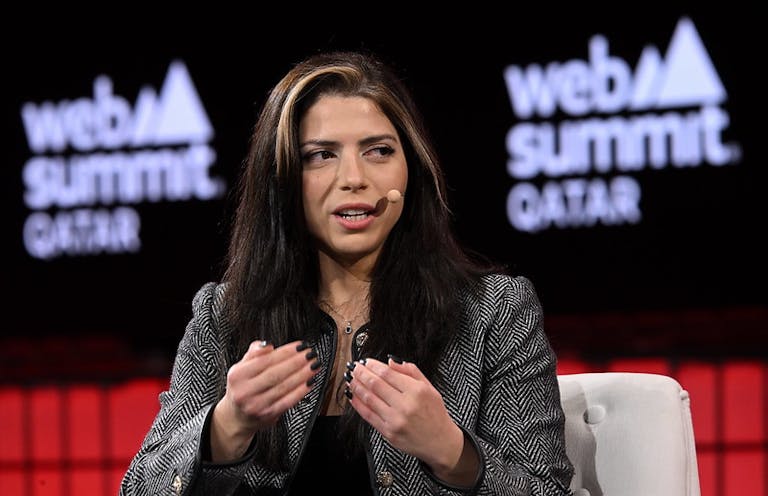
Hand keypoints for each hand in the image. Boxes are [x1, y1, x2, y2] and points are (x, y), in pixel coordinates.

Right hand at [210, 340, 318, 460]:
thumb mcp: (241, 367)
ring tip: (313, 365)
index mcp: (237, 376)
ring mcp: (256, 405)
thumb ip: (254, 352)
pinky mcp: (268, 415)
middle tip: (310, 354)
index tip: (300, 346)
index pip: (265, 360)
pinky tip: (309, 382)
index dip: (285, 352)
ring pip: (283, 387)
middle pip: (275, 374)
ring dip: (302, 375)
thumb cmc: (243, 387)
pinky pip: (288, 401)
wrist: (237, 415)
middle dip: (296, 362)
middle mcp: (245, 391)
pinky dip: (301, 391)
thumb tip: (267, 344)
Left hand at [346, 358, 476, 482]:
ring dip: (357, 386)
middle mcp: (405, 405)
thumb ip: (411, 371)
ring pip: (369, 398)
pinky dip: (358, 404)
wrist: (440, 442)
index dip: (373, 365)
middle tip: (355, 367)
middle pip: (375, 384)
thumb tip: (391, 361)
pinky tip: (353, 396)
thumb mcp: (430, 388)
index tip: (366, 362)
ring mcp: (395, 420)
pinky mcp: (388, 432)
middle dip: (361, 373)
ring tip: (351, 378)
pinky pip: (368, 415)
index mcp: (416, 391)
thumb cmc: (435, 415)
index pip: (388, 373)